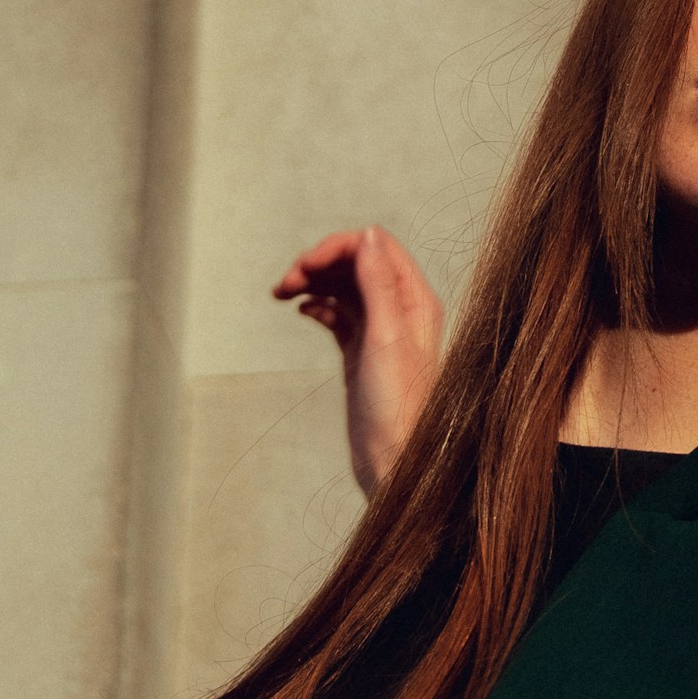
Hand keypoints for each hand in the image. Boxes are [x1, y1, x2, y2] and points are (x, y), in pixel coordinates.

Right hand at [273, 226, 443, 496]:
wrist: (395, 462)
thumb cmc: (398, 409)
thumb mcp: (386, 338)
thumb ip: (378, 285)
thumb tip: (367, 236)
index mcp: (415, 301)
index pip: (376, 247)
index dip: (338, 247)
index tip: (305, 266)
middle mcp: (401, 311)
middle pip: (356, 262)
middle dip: (320, 263)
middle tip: (285, 282)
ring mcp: (380, 331)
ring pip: (344, 287)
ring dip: (314, 282)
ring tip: (283, 293)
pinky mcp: (362, 352)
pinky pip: (338, 314)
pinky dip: (318, 305)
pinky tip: (302, 311)